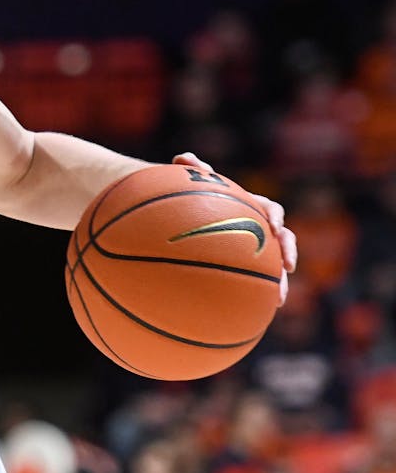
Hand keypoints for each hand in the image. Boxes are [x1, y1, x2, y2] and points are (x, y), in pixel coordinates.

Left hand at [172, 152, 297, 303]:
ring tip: (278, 299)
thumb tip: (185, 158)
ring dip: (279, 282)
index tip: (274, 227)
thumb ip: (190, 167)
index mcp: (251, 207)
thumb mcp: (190, 179)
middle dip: (288, 252)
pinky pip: (255, 281)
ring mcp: (254, 248)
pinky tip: (249, 313)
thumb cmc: (191, 194)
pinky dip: (257, 295)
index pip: (272, 210)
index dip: (276, 218)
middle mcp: (258, 228)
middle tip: (287, 265)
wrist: (186, 213)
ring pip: (274, 266)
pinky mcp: (245, 265)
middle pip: (283, 240)